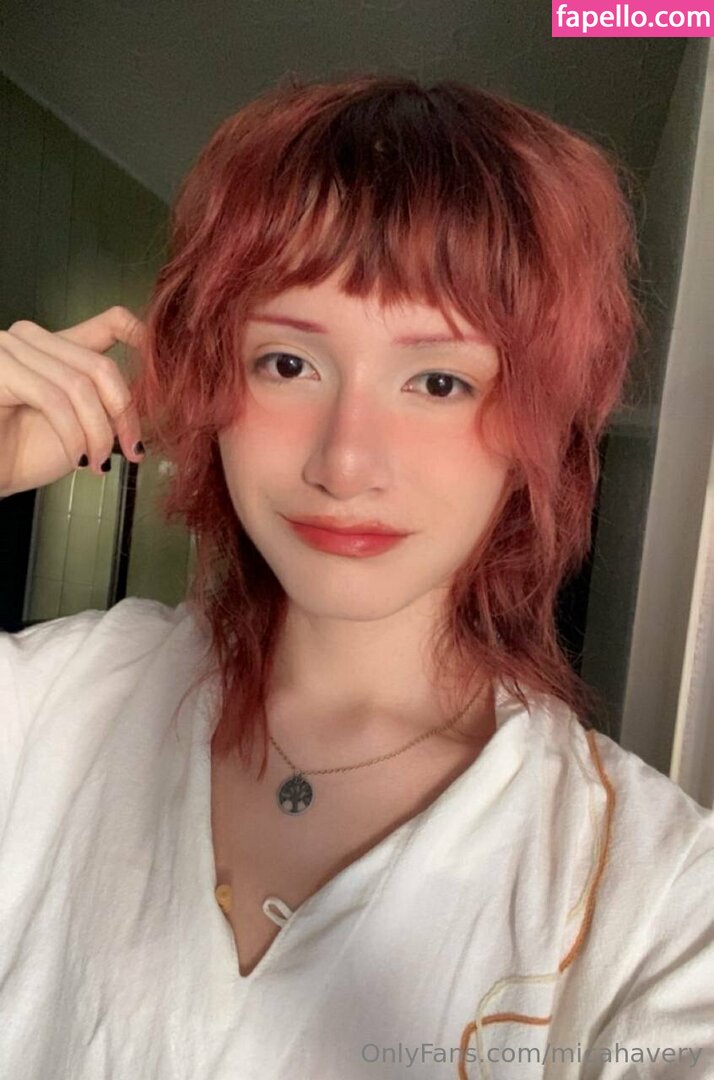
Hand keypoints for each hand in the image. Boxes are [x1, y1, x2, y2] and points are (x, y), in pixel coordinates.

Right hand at [0, 306, 146, 496]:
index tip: (166, 371)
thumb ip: (110, 402)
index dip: (143, 338)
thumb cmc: (26, 452)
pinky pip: (54, 400)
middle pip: (101, 366)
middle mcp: (31, 338)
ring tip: (99, 462)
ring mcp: (10, 349)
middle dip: (124, 414)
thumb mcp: (84, 423)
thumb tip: (154, 397)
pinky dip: (74, 435)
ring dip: (98, 432)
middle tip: (133, 449)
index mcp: (57, 345)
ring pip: (80, 386)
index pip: (111, 321)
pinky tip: (80, 458)